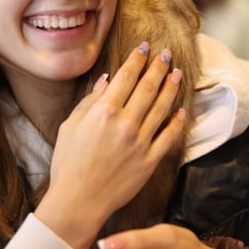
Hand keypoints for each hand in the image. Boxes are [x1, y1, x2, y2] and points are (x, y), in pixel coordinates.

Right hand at [35, 43, 184, 248]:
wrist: (78, 202)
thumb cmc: (68, 164)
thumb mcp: (69, 127)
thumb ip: (89, 101)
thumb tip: (106, 80)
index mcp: (104, 111)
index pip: (126, 76)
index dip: (137, 59)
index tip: (144, 47)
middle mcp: (125, 123)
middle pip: (148, 87)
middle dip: (158, 67)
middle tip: (166, 54)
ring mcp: (140, 142)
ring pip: (162, 107)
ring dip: (171, 87)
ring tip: (177, 73)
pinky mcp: (150, 161)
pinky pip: (168, 137)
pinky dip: (176, 122)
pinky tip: (180, 110)